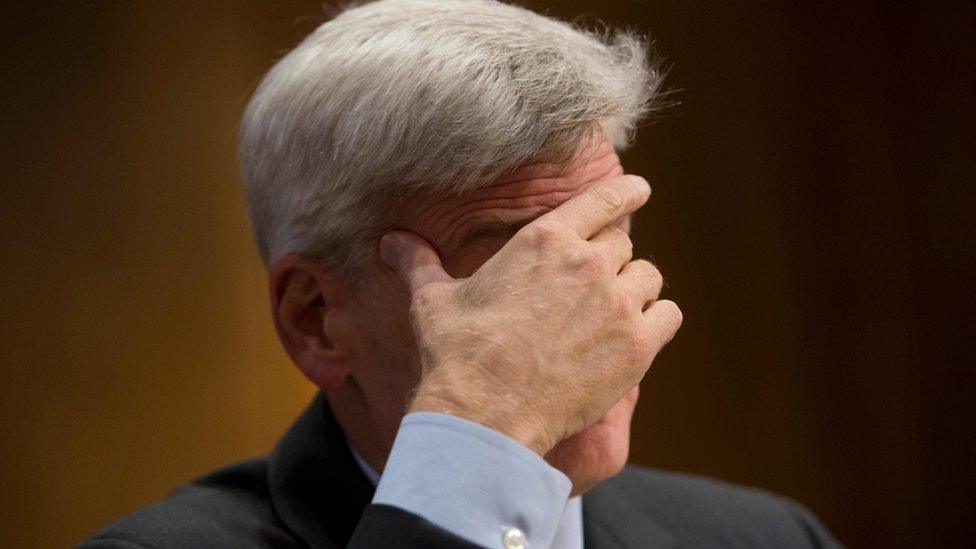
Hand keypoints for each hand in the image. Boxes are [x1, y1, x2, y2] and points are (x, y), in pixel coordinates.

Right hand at [378, 175, 681, 455]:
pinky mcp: (637, 345)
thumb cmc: (458, 354)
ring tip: (618, 310)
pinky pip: (667, 316)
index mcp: (545, 240)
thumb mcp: (433, 301)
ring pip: (648, 278)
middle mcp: (588, 262)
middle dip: (614, 255)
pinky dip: (657, 321)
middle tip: (600, 278)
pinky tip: (640, 333)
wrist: (486, 413)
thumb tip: (390, 241)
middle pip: (623, 242)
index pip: (603, 199)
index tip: (639, 188)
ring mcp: (617, 302)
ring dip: (636, 289)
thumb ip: (418, 264)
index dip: (625, 192)